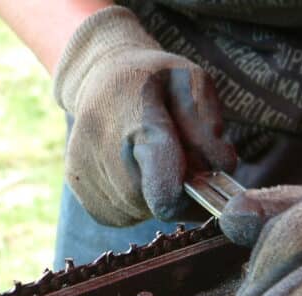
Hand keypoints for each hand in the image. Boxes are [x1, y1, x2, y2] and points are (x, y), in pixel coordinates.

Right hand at [54, 6, 234, 225]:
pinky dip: (134, 201)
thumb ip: (209, 124)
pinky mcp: (78, 187)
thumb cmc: (153, 80)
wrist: (98, 75)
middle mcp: (105, 153)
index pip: (166, 191)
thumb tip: (223, 167)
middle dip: (177, 192)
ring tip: (150, 160)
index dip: (192, 199)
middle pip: (158, 205)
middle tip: (177, 161)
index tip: (204, 184)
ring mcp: (87, 173)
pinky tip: (131, 170)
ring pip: (139, 213)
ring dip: (154, 196)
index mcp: (139, 123)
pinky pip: (120, 215)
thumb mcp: (190, 82)